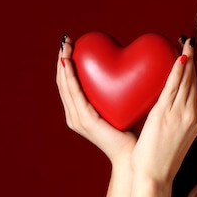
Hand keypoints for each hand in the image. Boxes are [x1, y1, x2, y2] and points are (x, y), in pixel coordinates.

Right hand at [56, 36, 136, 163]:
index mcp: (81, 112)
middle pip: (62, 82)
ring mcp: (78, 118)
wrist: (134, 156)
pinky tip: (68, 63)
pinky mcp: (84, 120)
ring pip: (64, 86)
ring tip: (66, 47)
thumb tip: (128, 66)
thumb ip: (118, 89)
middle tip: (67, 40)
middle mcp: (75, 115)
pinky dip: (70, 77)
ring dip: (63, 64)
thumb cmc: (132, 132)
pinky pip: (74, 94)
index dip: (67, 63)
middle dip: (62, 59)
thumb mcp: (122, 105)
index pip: (69, 84)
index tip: (72, 44)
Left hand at [130, 38, 196, 183]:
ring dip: (186, 60)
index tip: (190, 55)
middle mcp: (191, 114)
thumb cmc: (160, 161)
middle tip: (189, 41)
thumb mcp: (174, 139)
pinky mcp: (165, 115)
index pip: (195, 89)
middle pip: (194, 81)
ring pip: (186, 81)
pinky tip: (179, 59)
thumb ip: (174, 122)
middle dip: (192, 60)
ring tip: (185, 43)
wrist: (155, 176)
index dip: (193, 70)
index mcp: (194, 120)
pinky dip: (177, 72)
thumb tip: (167, 112)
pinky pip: (173, 88)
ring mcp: (180, 114)